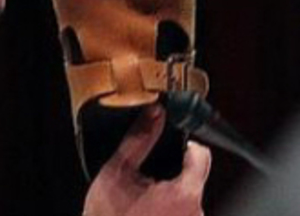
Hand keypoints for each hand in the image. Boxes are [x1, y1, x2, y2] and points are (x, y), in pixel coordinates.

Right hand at [83, 105, 211, 215]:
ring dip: (169, 196)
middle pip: (193, 179)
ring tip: (142, 202)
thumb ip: (139, 139)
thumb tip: (154, 114)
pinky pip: (182, 214)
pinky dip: (166, 211)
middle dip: (172, 175)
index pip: (201, 156)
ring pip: (186, 199)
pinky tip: (146, 214)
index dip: (186, 146)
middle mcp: (196, 213)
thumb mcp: (117, 171)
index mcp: (184, 194)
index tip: (172, 146)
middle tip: (145, 182)